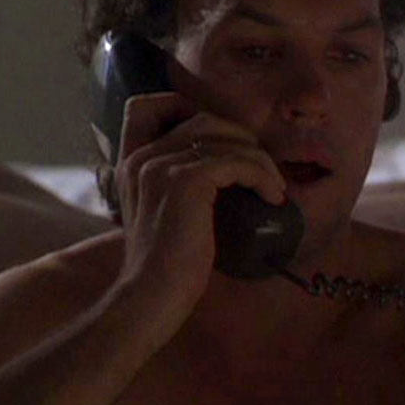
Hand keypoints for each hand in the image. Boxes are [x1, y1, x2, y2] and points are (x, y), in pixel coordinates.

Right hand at [114, 92, 285, 306]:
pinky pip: (239, 161)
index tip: (220, 140)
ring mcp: (162, 166)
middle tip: (261, 168)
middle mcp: (142, 157)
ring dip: (260, 159)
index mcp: (130, 162)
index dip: (184, 107)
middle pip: (202, 117)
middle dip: (240, 137)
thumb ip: (172, 186)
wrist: (150, 299)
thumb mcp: (160, 214)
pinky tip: (273, 197)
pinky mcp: (187, 182)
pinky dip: (263, 175)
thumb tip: (221, 172)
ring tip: (274, 186)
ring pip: (226, 138)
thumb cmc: (164, 267)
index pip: (146, 105)